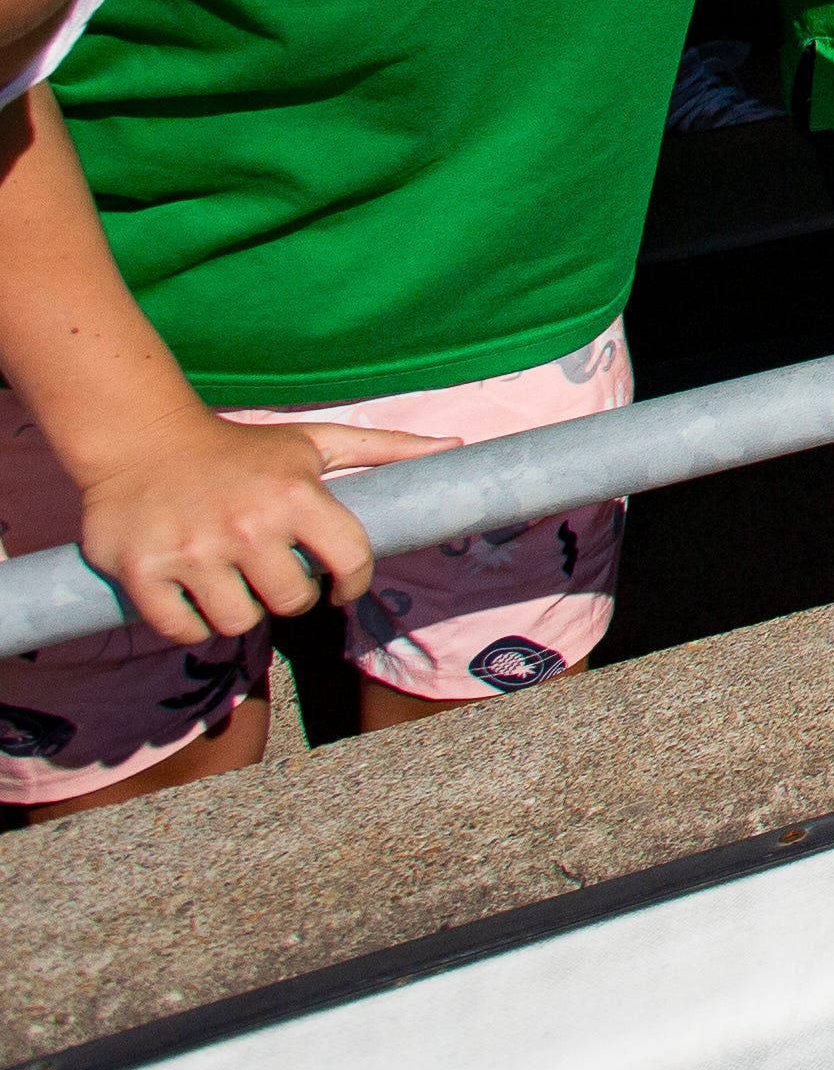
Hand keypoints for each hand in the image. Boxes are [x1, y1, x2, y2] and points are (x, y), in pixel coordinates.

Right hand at [76, 411, 441, 646]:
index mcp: (295, 495)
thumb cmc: (241, 447)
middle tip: (273, 575)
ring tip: (232, 583)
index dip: (353, 583)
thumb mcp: (316, 442)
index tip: (343, 586)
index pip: (351, 561)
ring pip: (239, 622)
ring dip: (240, 612)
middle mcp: (246, 525)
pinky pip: (182, 631)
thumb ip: (387, 448)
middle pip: (292, 603)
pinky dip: (190, 625)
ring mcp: (192, 551)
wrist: (141, 438)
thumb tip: (456, 447)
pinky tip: (194, 598)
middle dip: (289, 595)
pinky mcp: (142, 572)